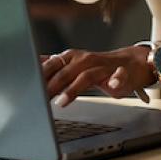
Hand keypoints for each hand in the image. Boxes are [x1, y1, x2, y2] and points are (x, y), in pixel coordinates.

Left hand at [41, 46, 155, 107]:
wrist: (130, 63)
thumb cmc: (98, 66)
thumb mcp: (72, 64)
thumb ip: (53, 66)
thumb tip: (32, 63)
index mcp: (72, 57)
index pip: (53, 65)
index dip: (40, 76)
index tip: (29, 87)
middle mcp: (86, 60)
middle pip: (66, 71)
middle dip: (52, 85)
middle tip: (40, 97)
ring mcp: (103, 66)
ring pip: (86, 76)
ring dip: (73, 89)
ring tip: (62, 101)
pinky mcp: (121, 73)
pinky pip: (119, 76)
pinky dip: (115, 80)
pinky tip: (111, 86)